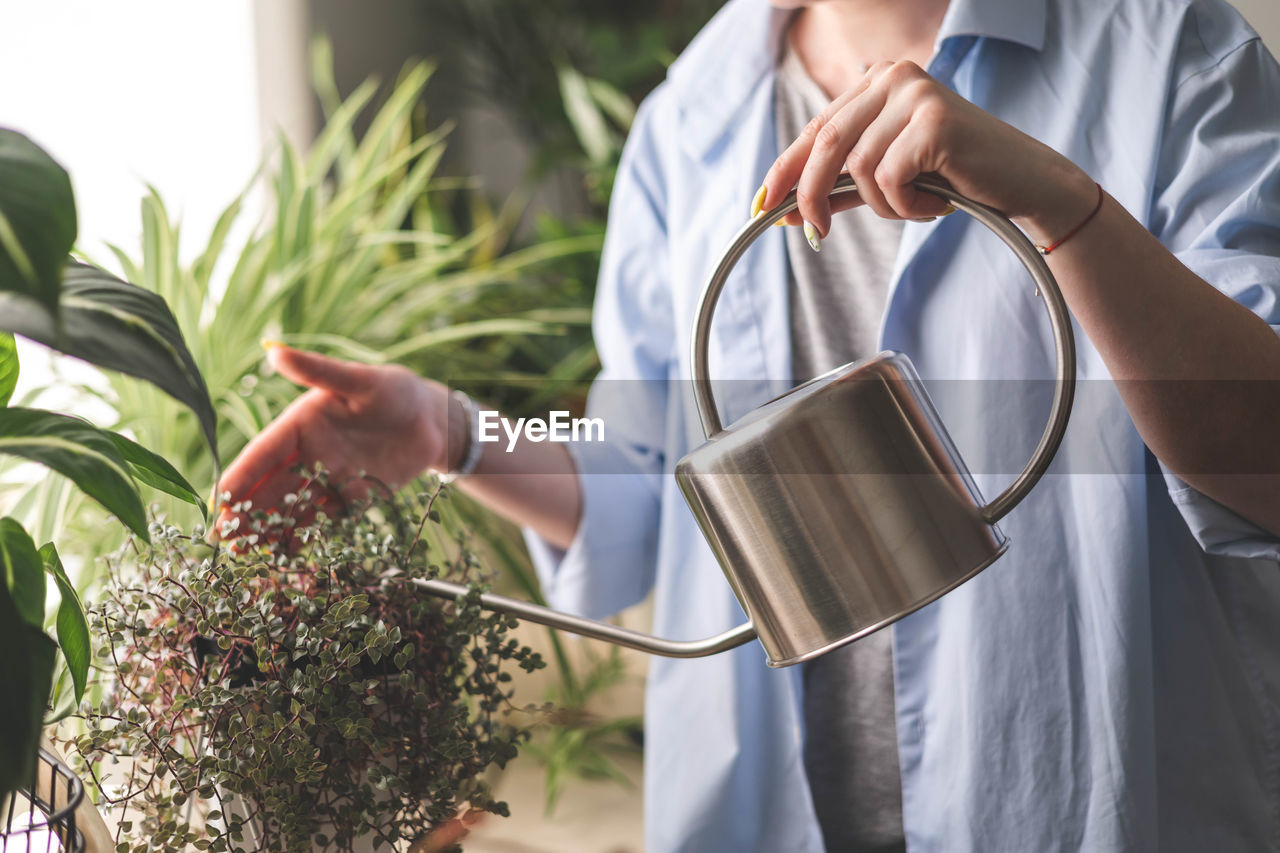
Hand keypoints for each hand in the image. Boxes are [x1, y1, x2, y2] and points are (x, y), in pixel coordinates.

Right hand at [214, 345, 452, 532]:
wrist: (433, 422)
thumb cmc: (396, 391)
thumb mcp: (360, 380)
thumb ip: (319, 371)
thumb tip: (274, 351)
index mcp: (299, 424)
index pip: (262, 454)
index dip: (239, 477)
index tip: (217, 501)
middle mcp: (306, 453)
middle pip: (267, 486)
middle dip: (243, 512)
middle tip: (221, 541)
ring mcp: (325, 478)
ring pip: (288, 508)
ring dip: (266, 529)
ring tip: (243, 555)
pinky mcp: (348, 499)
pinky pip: (319, 521)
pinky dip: (300, 538)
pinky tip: (283, 558)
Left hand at [761, 61, 1097, 245]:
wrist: (1022, 184)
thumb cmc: (955, 178)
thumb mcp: (887, 177)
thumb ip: (840, 185)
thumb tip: (784, 208)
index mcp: (877, 82)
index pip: (816, 129)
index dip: (784, 170)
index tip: (760, 206)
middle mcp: (894, 77)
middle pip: (825, 145)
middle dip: (810, 197)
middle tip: (815, 234)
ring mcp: (915, 94)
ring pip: (859, 168)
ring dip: (883, 205)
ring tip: (918, 205)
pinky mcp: (933, 121)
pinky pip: (888, 179)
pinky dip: (905, 205)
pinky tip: (937, 202)